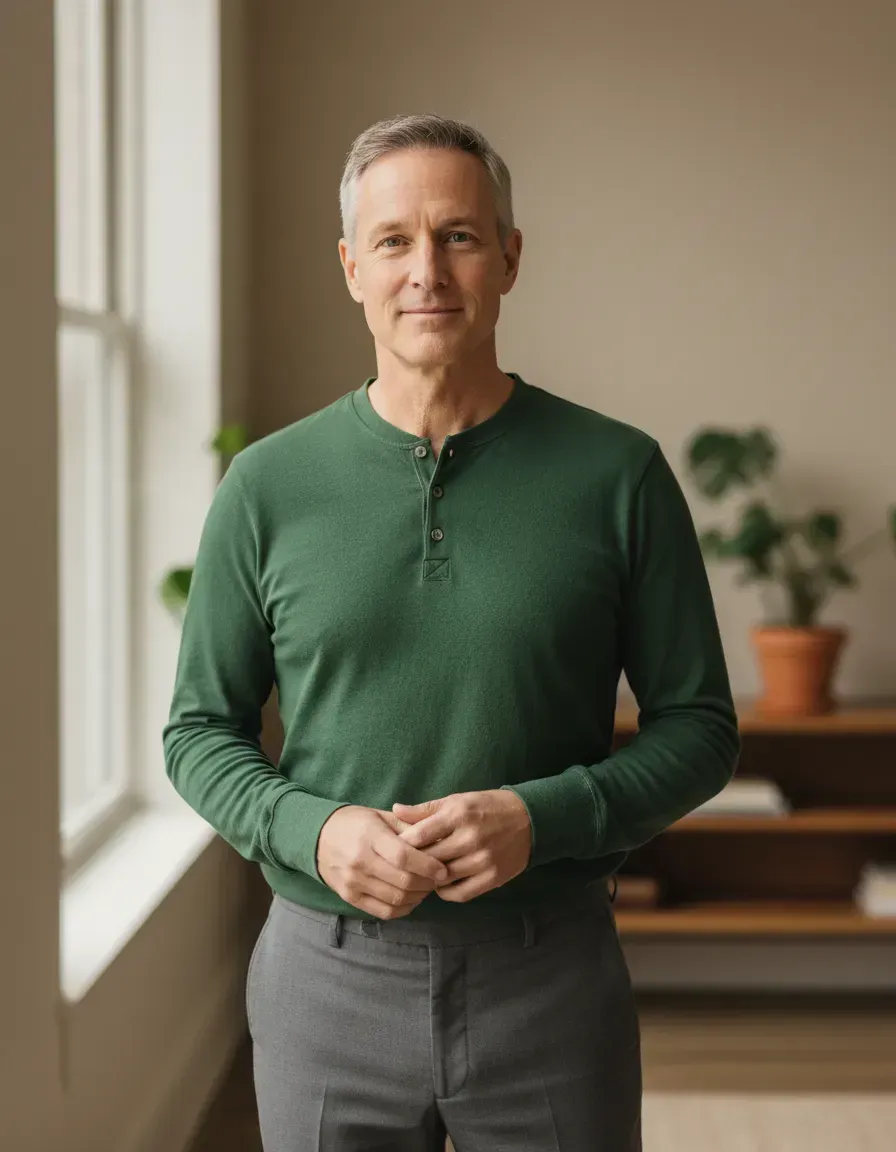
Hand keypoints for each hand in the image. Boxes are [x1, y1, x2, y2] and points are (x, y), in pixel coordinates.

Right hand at [316, 805, 451, 918]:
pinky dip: (403, 908)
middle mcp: (359, 861)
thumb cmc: (355, 823)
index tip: (442, 869)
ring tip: (426, 887)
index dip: (428, 865)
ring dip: (418, 896)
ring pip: (395, 899)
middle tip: (438, 878)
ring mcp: (353, 882)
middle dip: (427, 883)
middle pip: (402, 881)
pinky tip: (411, 898)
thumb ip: (408, 826)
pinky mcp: (349, 897)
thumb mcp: (380, 815)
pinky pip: (383, 911)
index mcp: (370, 836)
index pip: (403, 856)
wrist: (318, 837)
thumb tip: (439, 838)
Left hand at [392, 789, 531, 902]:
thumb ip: (425, 810)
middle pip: (429, 859)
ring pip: (443, 879)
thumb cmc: (486, 807)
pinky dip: (446, 892)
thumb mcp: (456, 801)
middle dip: (413, 864)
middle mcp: (470, 838)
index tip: (392, 850)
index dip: (402, 845)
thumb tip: (395, 810)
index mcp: (458, 814)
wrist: (529, 819)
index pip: (420, 835)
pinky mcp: (493, 877)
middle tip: (403, 867)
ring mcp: (483, 860)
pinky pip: (460, 894)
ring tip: (423, 875)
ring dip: (430, 879)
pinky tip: (442, 884)